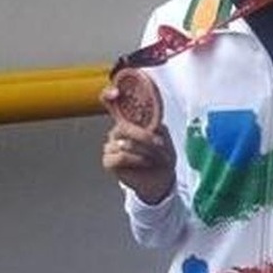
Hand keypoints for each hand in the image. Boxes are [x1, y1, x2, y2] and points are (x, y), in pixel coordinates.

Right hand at [100, 86, 175, 203]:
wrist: (161, 179)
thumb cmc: (161, 156)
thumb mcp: (164, 137)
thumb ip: (155, 125)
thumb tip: (151, 123)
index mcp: (129, 120)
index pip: (112, 103)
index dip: (109, 95)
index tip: (115, 92)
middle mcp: (117, 131)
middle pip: (124, 126)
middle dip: (145, 137)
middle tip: (159, 144)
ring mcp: (111, 146)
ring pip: (126, 143)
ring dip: (146, 151)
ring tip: (156, 158)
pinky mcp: (109, 161)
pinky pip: (122, 156)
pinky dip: (138, 160)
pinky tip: (145, 163)